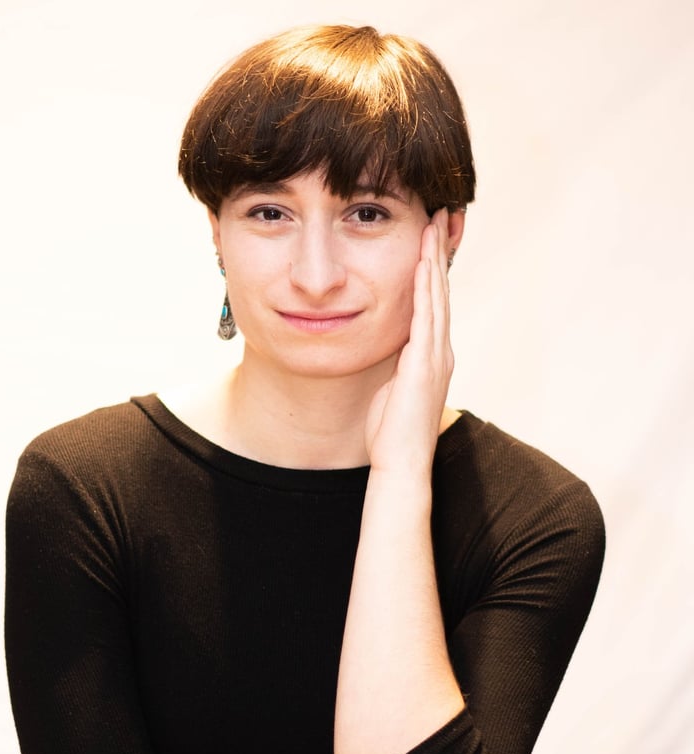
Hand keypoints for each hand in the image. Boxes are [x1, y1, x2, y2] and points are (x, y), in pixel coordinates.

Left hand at [364, 209, 453, 473]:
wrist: (401, 464)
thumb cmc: (390, 435)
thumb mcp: (391, 391)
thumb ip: (394, 367)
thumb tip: (385, 351)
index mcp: (432, 358)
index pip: (434, 304)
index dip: (432, 270)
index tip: (428, 238)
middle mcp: (440, 352)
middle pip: (440, 292)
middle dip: (439, 253)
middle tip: (441, 215)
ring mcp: (436, 357)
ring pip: (437, 298)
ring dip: (435, 260)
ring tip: (434, 225)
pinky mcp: (425, 365)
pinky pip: (426, 318)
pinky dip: (426, 288)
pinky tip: (422, 264)